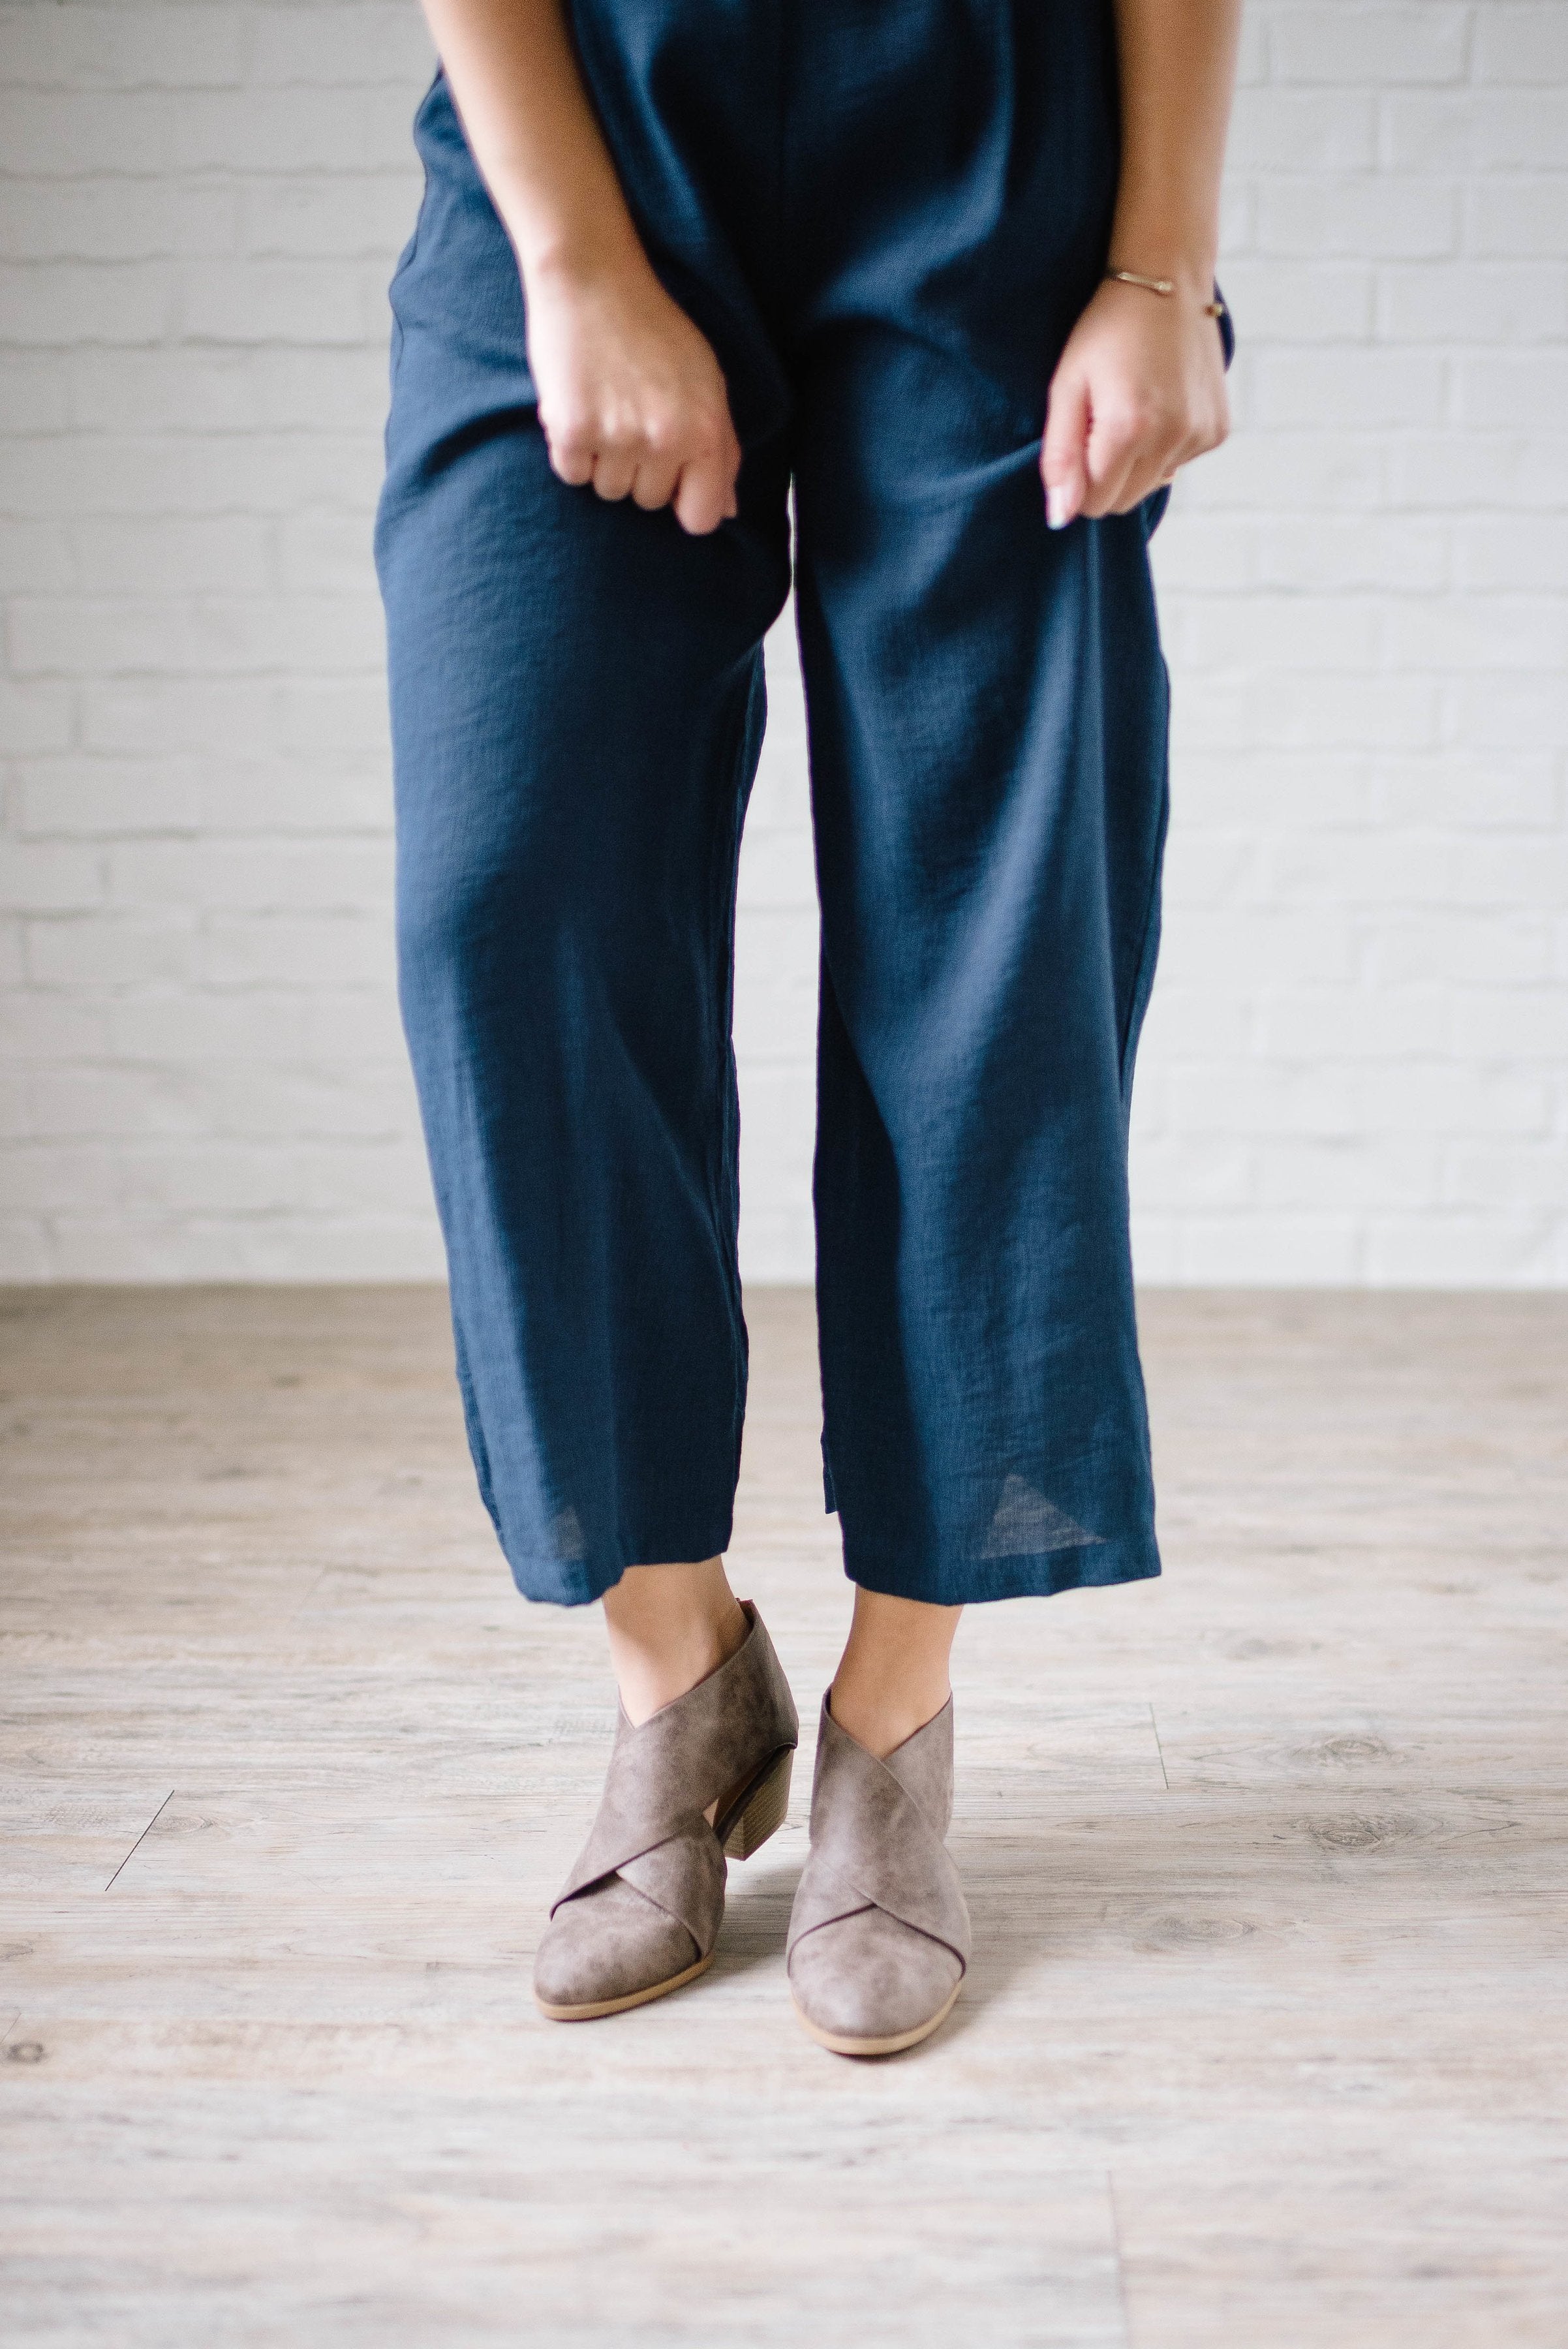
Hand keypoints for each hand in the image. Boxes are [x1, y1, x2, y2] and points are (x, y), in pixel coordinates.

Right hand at [524, 255, 742, 535]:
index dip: (685, 503)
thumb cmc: (655, 330)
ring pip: (609, 491)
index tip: (673, 481)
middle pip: (649, 502)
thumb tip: (726, 510)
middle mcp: (665, 440)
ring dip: (605, 461)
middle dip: (642, 470)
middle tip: (633, 416)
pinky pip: (571, 474)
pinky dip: (571, 450)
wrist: (594, 278)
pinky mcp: (571, 430)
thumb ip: (722, 449)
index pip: (700, 519)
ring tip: (607, 407)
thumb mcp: (707, 382)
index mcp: (705, 431)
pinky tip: (579, 406)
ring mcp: (617, 438)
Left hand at [1041, 277, 1227, 528]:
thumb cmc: (1107, 329)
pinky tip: (1159, 405)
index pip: (1093, 504)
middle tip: (1101, 425)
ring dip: (1135, 463)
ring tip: (1132, 410)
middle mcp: (1171, 437)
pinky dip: (1163, 448)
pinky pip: (1176, 465)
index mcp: (1128, 428)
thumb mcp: (1067, 386)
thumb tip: (1060, 518)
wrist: (1168, 279)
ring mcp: (1200, 435)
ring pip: (1151, 486)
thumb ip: (1059, 457)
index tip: (1077, 443)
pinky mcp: (1217, 430)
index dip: (1076, 483)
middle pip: (1123, 502)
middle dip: (1104, 478)